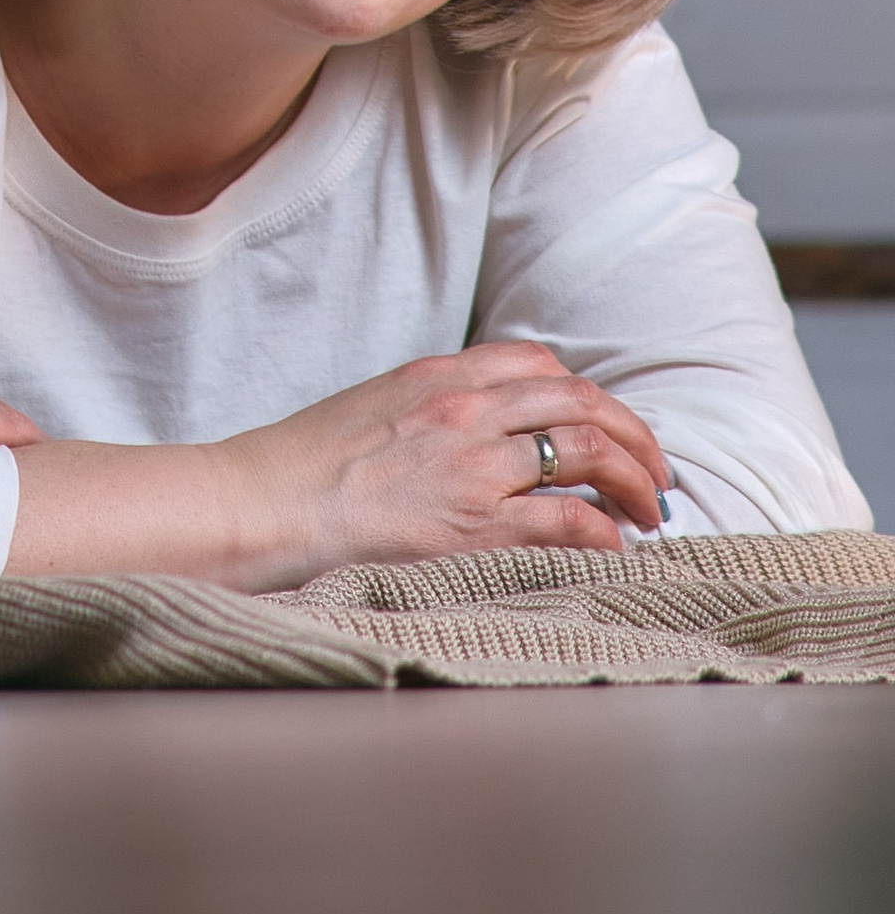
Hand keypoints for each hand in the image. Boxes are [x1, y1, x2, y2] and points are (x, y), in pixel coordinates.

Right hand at [214, 338, 672, 591]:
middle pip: (581, 402)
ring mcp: (472, 466)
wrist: (258, 504)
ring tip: (651, 512)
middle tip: (655, 473)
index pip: (540, 365)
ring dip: (634, 482)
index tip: (607, 428)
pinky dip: (604, 532)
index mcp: (438, 376)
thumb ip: (430, 410)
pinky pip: (567, 519)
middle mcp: (464, 410)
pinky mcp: (473, 527)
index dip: (588, 397)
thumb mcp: (372, 409)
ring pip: (586, 450)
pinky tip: (614, 548)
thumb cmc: (300, 468)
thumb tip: (479, 435)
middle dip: (634, 436)